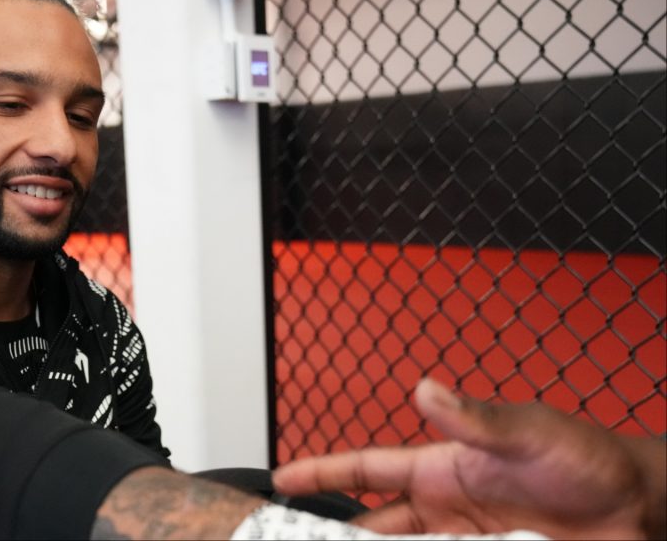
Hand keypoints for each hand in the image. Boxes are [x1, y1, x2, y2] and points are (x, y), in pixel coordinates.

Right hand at [273, 378, 665, 539]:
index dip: (322, 471)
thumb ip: (475, 419)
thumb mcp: (528, 432)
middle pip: (373, 523)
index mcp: (442, 468)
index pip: (367, 468)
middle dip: (336, 531)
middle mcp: (445, 507)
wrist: (637, 508)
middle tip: (300, 538)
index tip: (282, 479)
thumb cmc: (586, 458)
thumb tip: (425, 389)